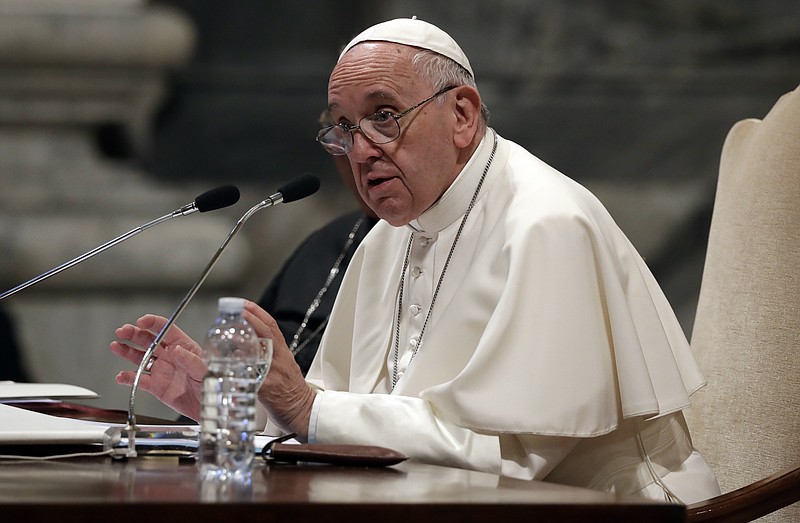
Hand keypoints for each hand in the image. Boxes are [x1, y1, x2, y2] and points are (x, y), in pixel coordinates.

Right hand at [110, 315, 205, 420]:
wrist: (207, 405)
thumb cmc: (210, 383)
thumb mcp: (203, 369)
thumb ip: (190, 359)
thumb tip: (176, 350)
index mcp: (182, 346)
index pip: (165, 328)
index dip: (152, 323)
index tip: (141, 321)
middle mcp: (169, 355)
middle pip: (148, 339)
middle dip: (134, 333)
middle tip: (122, 331)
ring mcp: (161, 369)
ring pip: (140, 357)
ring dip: (127, 351)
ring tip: (116, 346)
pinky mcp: (155, 385)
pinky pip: (139, 379)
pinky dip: (128, 378)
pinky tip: (121, 376)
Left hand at [243, 300, 315, 440]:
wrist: (305, 412)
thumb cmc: (292, 392)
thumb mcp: (284, 368)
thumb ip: (267, 357)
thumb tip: (243, 350)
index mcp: (283, 354)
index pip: (272, 327)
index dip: (258, 313)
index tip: (244, 304)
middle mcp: (280, 360)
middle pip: (267, 334)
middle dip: (251, 319)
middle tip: (236, 310)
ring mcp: (274, 373)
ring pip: (260, 351)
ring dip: (244, 341)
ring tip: (229, 333)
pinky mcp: (268, 389)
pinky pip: (253, 377)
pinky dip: (241, 371)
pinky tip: (230, 366)